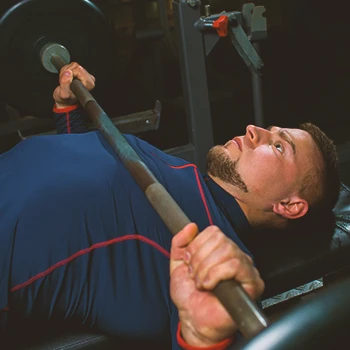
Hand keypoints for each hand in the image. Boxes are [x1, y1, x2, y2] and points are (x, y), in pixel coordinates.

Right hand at [53, 62, 95, 108]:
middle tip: (66, 82)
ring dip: (66, 72)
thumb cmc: (66, 99)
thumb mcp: (63, 94)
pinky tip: (67, 78)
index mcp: (89, 84)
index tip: (68, 82)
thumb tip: (67, 72)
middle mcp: (90, 79)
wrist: (65, 100)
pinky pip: (72, 65)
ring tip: (66, 81)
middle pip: (76, 66)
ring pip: (73, 65)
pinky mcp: (82, 72)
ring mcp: (86, 75)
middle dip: (67, 72)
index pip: (78, 69)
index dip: (70, 74)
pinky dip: (66, 71)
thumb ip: (65, 83)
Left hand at [170, 223, 263, 346]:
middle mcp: (235, 255)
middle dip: (200, 260)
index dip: (196, 247)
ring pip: (226, 251)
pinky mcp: (253, 282)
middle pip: (219, 239)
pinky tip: (211, 286)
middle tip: (196, 275)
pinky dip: (215, 275)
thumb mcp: (177, 263)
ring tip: (203, 283)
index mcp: (220, 249)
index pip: (213, 231)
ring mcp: (246, 267)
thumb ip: (180, 242)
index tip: (190, 263)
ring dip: (206, 270)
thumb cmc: (189, 295)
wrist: (194, 319)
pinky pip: (234, 265)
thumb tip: (191, 226)